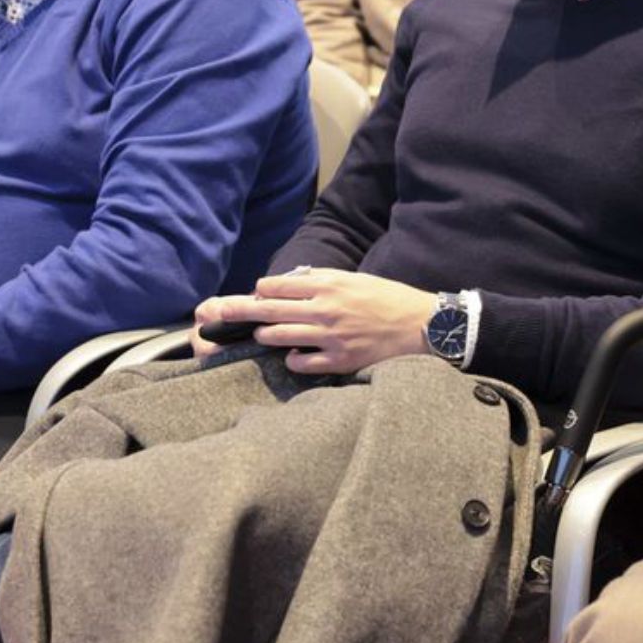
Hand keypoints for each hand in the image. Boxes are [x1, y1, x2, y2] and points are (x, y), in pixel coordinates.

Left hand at [193, 269, 436, 374]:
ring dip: (265, 335)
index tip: (258, 293)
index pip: (278, 286)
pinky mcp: (340, 360)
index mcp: (330, 285)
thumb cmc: (389, 299)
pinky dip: (292, 359)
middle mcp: (326, 309)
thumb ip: (323, 281)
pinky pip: (301, 363)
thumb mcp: (356, 279)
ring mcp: (331, 336)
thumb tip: (292, 283)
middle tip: (219, 314)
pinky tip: (294, 356)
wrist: (423, 327)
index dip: (262, 290)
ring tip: (263, 335)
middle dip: (240, 310)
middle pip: (269, 309)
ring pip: (279, 336)